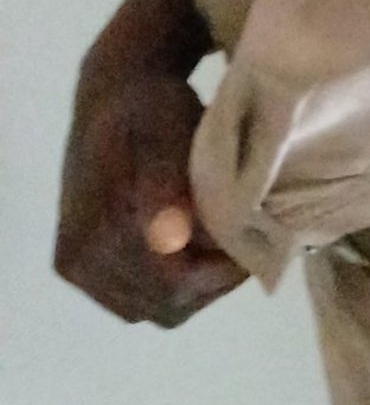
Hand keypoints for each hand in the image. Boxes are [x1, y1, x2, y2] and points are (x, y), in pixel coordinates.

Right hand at [53, 0, 246, 326]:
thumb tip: (171, 236)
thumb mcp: (167, 129)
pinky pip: (140, 301)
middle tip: (247, 242)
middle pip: (165, 304)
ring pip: (156, 308)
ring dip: (196, 287)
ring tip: (224, 245)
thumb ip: (168, 183)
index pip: (172, 283)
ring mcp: (79, 269)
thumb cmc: (150, 109)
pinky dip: (174, 288)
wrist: (114, 96)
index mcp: (99, 226)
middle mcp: (80, 258)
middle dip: (214, 280)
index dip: (221, 272)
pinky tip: (198, 253)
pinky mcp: (84, 271)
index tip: (255, 241)